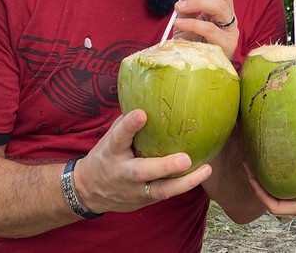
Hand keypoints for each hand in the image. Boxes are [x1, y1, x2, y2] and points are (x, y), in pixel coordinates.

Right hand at [71, 109, 212, 212]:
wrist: (90, 190)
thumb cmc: (107, 155)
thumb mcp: (111, 138)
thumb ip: (128, 123)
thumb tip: (152, 95)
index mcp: (112, 151)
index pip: (119, 137)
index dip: (129, 126)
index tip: (141, 114)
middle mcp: (122, 172)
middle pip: (141, 172)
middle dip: (164, 166)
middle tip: (185, 158)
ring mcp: (134, 190)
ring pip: (160, 190)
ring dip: (185, 182)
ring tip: (206, 169)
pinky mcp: (145, 200)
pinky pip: (166, 193)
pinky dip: (184, 185)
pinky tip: (202, 173)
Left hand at [170, 0, 238, 58]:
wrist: (197, 74)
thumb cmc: (192, 49)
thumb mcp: (183, 25)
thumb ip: (184, 8)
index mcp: (217, 10)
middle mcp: (227, 17)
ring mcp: (230, 29)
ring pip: (221, 5)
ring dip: (198, 2)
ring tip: (179, 7)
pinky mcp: (228, 44)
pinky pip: (210, 29)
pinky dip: (192, 23)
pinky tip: (179, 23)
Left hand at [246, 151, 295, 217]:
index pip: (275, 206)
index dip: (260, 193)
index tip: (251, 175)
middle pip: (273, 199)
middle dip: (259, 184)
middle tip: (250, 162)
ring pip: (281, 192)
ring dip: (269, 179)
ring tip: (260, 159)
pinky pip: (291, 184)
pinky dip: (282, 175)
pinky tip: (282, 159)